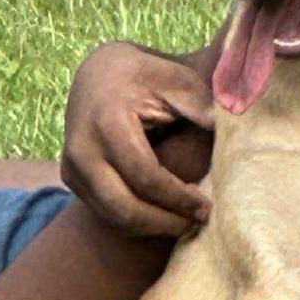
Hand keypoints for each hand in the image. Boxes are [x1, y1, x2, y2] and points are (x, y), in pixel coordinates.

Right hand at [62, 41, 215, 235]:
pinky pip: (105, 211)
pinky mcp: (71, 177)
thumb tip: (228, 134)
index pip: (145, 176)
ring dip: (152, 227)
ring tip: (185, 222)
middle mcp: (81, 147)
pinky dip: (136, 221)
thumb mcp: (178, 80)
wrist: (100, 72)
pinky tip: (165, 215)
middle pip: (124, 206)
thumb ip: (202, 106)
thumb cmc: (149, 76)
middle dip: (164, 222)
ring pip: (113, 216)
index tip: (207, 208)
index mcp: (107, 121)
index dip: (178, 198)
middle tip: (197, 224)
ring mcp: (71, 165)